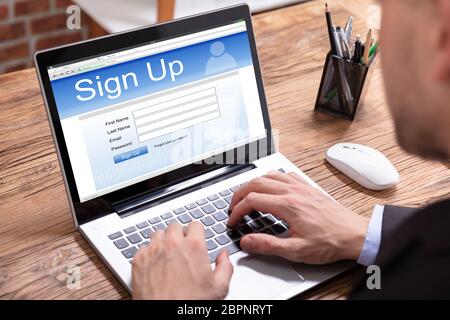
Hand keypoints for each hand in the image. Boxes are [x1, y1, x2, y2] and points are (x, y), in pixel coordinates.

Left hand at [132, 221, 232, 299]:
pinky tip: (155, 264)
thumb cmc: (189, 304)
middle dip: (180, 235)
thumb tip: (224, 256)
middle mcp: (172, 244)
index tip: (196, 238)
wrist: (165, 317)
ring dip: (163, 241)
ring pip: (158, 234)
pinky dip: (149, 253)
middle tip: (182, 248)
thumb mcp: (219, 288)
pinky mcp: (138, 260)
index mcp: (194, 246)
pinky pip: (143, 248)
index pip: (195, 224)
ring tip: (168, 255)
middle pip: (175, 226)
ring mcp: (153, 250)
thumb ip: (225, 267)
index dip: (197, 232)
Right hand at [228, 170, 368, 263]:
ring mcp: (301, 187)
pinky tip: (272, 186)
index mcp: (288, 205)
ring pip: (269, 175)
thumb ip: (268, 245)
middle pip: (256, 183)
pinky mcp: (308, 187)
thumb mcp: (297, 250)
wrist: (355, 235)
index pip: (252, 200)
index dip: (237, 210)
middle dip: (239, 194)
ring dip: (253, 183)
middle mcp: (293, 192)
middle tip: (233, 207)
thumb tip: (247, 241)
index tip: (233, 220)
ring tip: (246, 195)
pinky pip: (285, 174)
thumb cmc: (330, 242)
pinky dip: (272, 178)